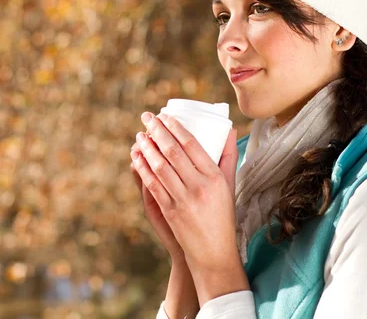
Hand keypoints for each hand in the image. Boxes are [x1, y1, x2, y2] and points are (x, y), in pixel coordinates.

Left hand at [133, 111, 242, 275]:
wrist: (213, 251)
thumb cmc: (223, 215)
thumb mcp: (230, 185)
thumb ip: (228, 157)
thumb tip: (228, 130)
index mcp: (214, 177)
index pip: (192, 145)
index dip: (175, 128)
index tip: (165, 116)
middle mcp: (199, 186)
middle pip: (173, 152)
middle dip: (157, 131)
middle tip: (147, 117)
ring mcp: (183, 199)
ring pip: (160, 167)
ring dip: (147, 148)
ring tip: (140, 135)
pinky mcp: (170, 211)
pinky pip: (153, 185)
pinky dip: (143, 169)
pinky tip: (136, 159)